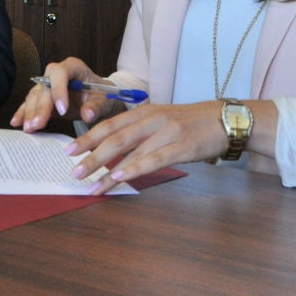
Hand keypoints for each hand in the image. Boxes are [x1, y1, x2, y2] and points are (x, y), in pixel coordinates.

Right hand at [10, 58, 124, 132]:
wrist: (98, 99)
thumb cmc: (102, 96)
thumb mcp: (104, 101)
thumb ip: (96, 107)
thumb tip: (87, 115)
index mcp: (73, 67)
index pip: (60, 73)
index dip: (59, 90)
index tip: (62, 111)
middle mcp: (56, 73)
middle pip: (44, 87)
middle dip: (41, 107)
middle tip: (38, 124)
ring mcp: (47, 84)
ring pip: (34, 95)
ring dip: (30, 112)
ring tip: (28, 128)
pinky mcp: (42, 97)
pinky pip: (30, 103)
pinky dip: (23, 113)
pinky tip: (16, 122)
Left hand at [66, 98, 279, 194]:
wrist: (226, 119)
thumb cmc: (192, 123)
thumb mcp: (162, 120)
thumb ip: (140, 132)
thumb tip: (114, 152)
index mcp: (144, 111)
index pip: (109, 125)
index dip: (87, 138)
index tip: (69, 151)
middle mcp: (152, 119)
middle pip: (114, 138)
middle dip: (91, 156)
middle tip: (74, 171)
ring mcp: (166, 132)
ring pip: (129, 152)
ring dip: (107, 170)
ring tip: (92, 184)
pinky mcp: (180, 147)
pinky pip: (152, 160)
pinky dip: (134, 169)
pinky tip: (120, 177)